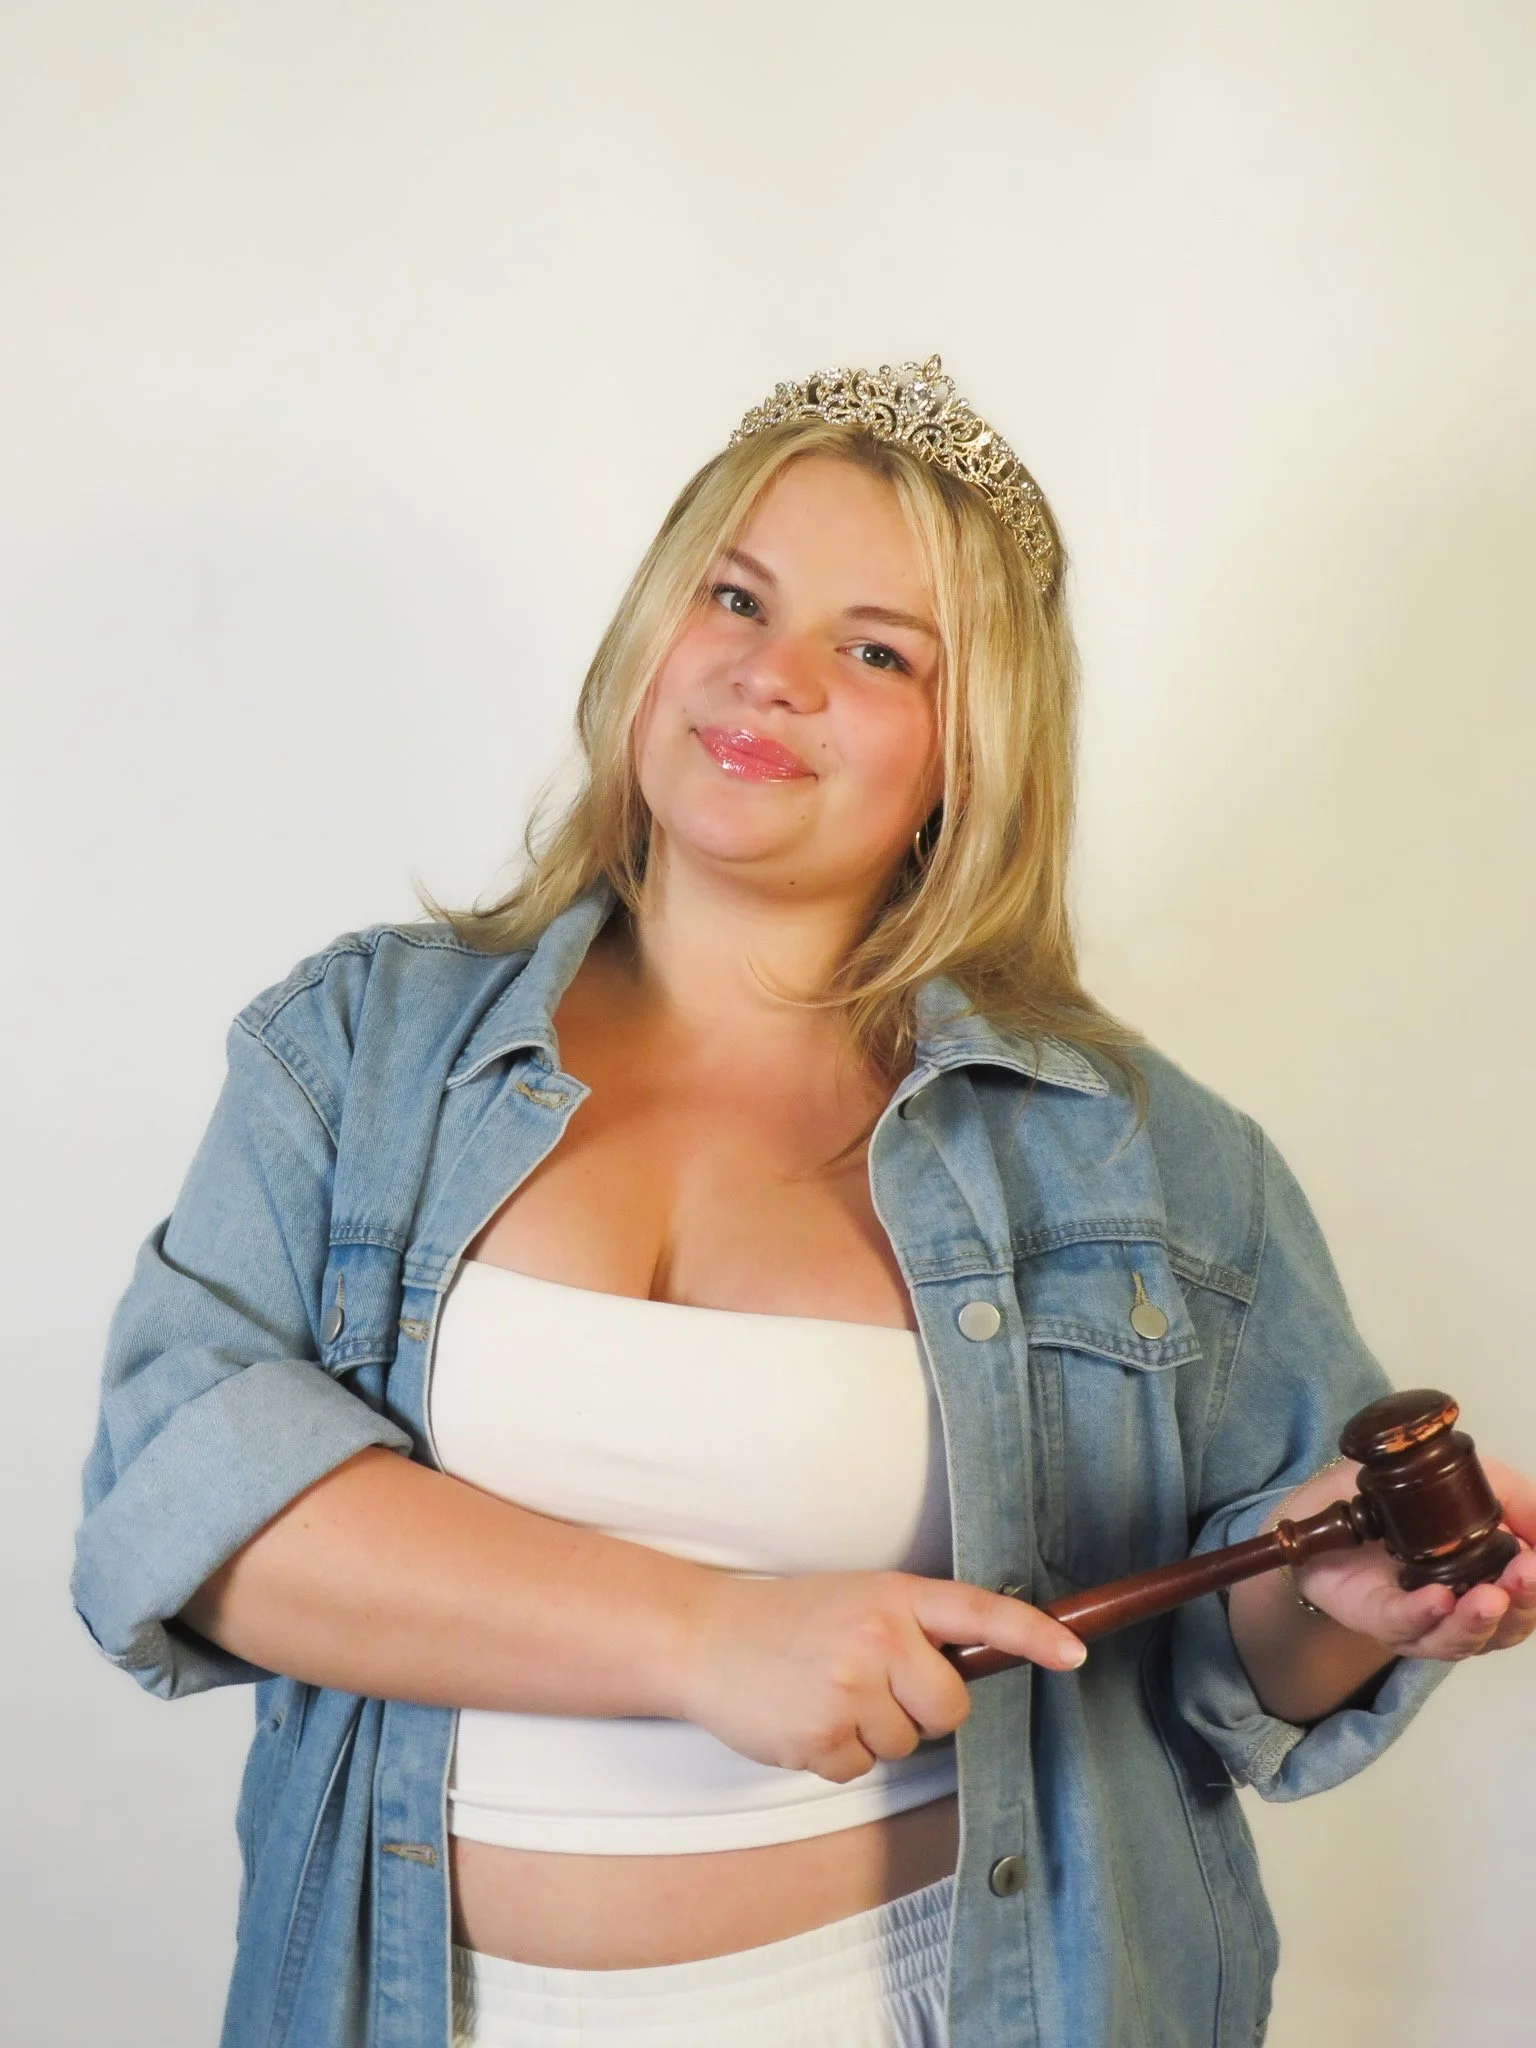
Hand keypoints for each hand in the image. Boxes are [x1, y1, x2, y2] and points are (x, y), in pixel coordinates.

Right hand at [675, 1570, 1085, 1781]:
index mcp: (892, 1596)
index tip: (1075, 1655)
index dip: (1033, 1635)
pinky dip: (836, 1754)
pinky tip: (804, 1719)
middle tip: (871, 1685)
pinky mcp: (820, 1735)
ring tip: (824, 1694)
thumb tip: (962, 1675)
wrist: (702, 1635)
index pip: (978, 1613)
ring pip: (905, 1743)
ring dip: (871, 1732)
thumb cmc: (787, 1620)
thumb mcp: (855, 1602)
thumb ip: (909, 1630)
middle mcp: (877, 1637)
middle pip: (950, 1707)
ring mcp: (848, 1687)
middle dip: (921, 1710)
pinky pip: (861, 1768)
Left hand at [1294, 1455, 1535, 1661]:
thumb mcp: (1477, 1482)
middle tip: (1523, 1577)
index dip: (1535, 1591)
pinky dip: (1421, 1614)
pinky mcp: (1373, 1614)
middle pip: (1500, 1629)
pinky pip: (1399, 1624)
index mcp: (1487, 1583)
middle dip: (1518, 1606)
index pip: (1524, 1603)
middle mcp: (1457, 1612)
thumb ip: (1520, 1502)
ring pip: (1454, 1639)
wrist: (1331, 1496)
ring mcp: (1416, 1620)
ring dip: (1476, 1620)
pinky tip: (1437, 1599)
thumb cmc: (1407, 1498)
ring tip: (1489, 1596)